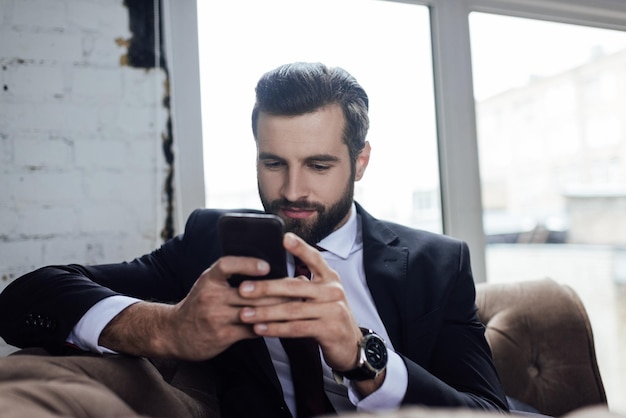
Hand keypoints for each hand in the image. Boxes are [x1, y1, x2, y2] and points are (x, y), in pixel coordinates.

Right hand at [100, 255, 286, 360]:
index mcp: (209, 279)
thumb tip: (266, 267)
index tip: (267, 265)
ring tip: (298, 303)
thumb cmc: (199, 304)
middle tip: (299, 284)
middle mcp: (211, 296)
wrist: (175, 332)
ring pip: (254, 312)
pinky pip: (252, 329)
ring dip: (278, 308)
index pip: (226, 265)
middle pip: (249, 292)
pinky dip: (269, 325)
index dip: (247, 264)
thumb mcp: (208, 283)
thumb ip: (230, 275)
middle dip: (277, 289)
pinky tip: (284, 322)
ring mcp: (216, 317)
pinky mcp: (223, 335)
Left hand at [238, 233, 363, 372]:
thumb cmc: (329, 317)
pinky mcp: (330, 329)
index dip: (300, 248)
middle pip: (294, 286)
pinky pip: (297, 328)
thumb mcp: (322, 296)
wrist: (350, 345)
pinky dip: (276, 329)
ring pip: (292, 309)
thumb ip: (304, 284)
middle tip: (243, 289)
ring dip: (265, 312)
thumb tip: (273, 276)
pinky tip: (260, 329)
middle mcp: (333, 290)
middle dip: (265, 288)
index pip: (314, 258)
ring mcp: (333, 310)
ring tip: (245, 314)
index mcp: (330, 278)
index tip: (284, 237)